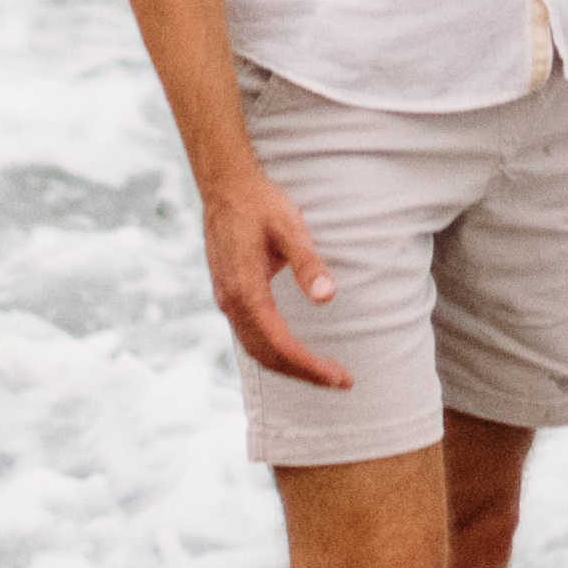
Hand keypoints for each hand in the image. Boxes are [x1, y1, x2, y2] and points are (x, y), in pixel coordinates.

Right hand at [201, 166, 352, 388]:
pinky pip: (250, 335)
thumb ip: (308, 263)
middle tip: (340, 381)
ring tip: (322, 372)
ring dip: (288, 365)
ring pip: (256, 349)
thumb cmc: (261, 204)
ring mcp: (226, 300)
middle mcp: (231, 303)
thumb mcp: (291, 227)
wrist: (226, 186)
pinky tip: (292, 349)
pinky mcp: (228, 294)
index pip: (281, 346)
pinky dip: (273, 351)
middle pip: (267, 356)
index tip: (341, 378)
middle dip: (304, 373)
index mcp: (246, 292)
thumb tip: (328, 298)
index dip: (311, 367)